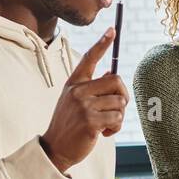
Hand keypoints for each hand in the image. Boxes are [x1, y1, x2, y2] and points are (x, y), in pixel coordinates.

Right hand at [40, 27, 128, 173]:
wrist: (55, 148)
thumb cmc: (69, 124)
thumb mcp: (75, 101)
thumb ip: (92, 87)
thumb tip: (112, 73)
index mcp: (74, 83)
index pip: (89, 58)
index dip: (102, 43)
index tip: (112, 30)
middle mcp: (78, 90)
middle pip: (116, 81)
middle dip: (123, 96)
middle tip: (117, 108)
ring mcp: (84, 105)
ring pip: (120, 102)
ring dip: (118, 116)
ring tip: (104, 124)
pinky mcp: (90, 121)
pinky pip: (117, 118)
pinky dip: (115, 127)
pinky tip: (103, 133)